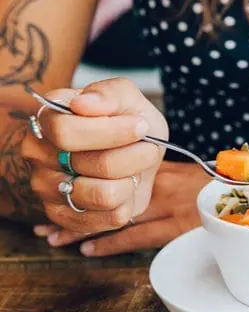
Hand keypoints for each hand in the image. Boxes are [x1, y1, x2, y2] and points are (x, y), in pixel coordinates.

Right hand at [22, 78, 167, 233]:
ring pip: (105, 195)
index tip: (141, 126)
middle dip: (133, 157)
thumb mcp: (128, 98)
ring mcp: (47, 187)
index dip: (111, 132)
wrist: (136, 152)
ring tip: (133, 170)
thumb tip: (83, 104)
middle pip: (94, 165)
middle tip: (147, 149)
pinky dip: (129, 203)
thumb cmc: (128, 122)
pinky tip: (125, 188)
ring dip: (132, 181)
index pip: (66, 131)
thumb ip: (109, 93)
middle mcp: (39, 153)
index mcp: (48, 117)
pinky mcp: (65, 216)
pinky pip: (109, 218)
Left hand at [33, 161, 210, 256]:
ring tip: (53, 238)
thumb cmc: (228, 184)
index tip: (61, 185)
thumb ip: (172, 175)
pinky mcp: (176, 226)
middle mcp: (160, 186)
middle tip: (43, 219)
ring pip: (114, 216)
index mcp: (164, 171)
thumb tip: (147, 175)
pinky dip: (110, 243)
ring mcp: (167, 206)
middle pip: (107, 195)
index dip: (86, 181)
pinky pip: (136, 236)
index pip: (117, 175)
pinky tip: (88, 250)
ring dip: (82, 227)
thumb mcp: (196, 175)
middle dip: (74, 206)